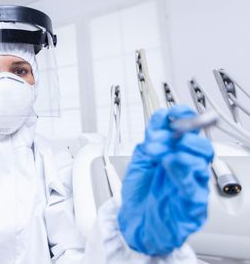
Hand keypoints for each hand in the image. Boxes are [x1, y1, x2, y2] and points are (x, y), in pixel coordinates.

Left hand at [117, 105, 213, 255]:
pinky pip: (194, 187)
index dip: (185, 118)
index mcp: (177, 155)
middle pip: (202, 145)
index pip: (189, 132)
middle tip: (171, 134)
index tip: (175, 111)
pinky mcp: (192, 205)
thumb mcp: (140, 160)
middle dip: (188, 134)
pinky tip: (170, 165)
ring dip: (184, 151)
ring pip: (201, 163)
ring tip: (166, 152)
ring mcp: (191, 186)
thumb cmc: (139, 195)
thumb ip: (150, 140)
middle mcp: (187, 169)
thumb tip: (160, 119)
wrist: (133, 225)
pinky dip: (183, 173)